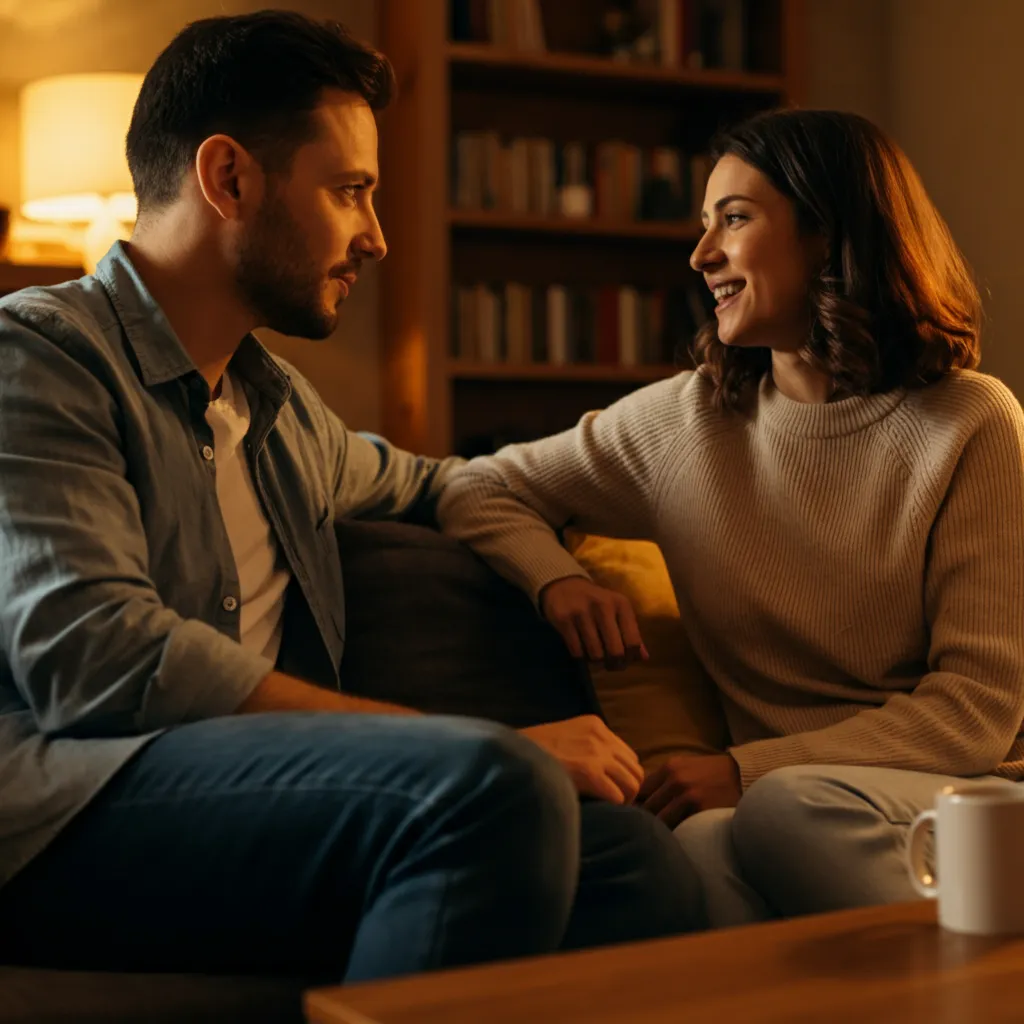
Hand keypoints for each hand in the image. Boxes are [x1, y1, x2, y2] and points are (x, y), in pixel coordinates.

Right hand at [520, 714, 643, 804]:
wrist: (511, 756)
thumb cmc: (532, 752)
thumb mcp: (563, 737)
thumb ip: (586, 747)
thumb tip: (606, 771)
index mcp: (594, 725)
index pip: (627, 754)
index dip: (621, 775)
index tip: (610, 787)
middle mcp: (599, 736)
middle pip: (635, 769)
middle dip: (628, 788)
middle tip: (613, 802)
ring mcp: (596, 754)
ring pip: (632, 784)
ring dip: (623, 799)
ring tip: (607, 807)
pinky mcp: (590, 773)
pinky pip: (618, 796)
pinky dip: (613, 806)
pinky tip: (600, 809)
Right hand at [540, 576, 648, 670]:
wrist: (564, 585)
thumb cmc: (597, 601)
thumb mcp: (617, 610)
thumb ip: (632, 632)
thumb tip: (644, 658)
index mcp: (621, 604)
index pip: (633, 641)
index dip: (630, 657)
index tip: (625, 660)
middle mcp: (603, 606)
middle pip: (615, 651)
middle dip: (614, 664)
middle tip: (610, 664)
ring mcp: (582, 612)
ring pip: (595, 654)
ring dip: (596, 661)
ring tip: (595, 656)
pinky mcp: (563, 620)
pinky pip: (577, 651)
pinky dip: (580, 656)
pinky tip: (581, 649)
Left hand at [637, 754, 741, 828]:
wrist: (743, 776)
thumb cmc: (710, 773)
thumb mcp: (684, 767)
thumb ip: (662, 780)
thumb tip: (637, 800)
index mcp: (669, 767)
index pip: (640, 790)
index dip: (635, 804)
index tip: (634, 815)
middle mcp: (676, 780)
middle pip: (647, 807)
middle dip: (644, 820)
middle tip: (643, 831)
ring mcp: (688, 796)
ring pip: (660, 821)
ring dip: (658, 830)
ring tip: (658, 838)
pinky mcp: (700, 812)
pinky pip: (679, 828)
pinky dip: (675, 834)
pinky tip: (675, 839)